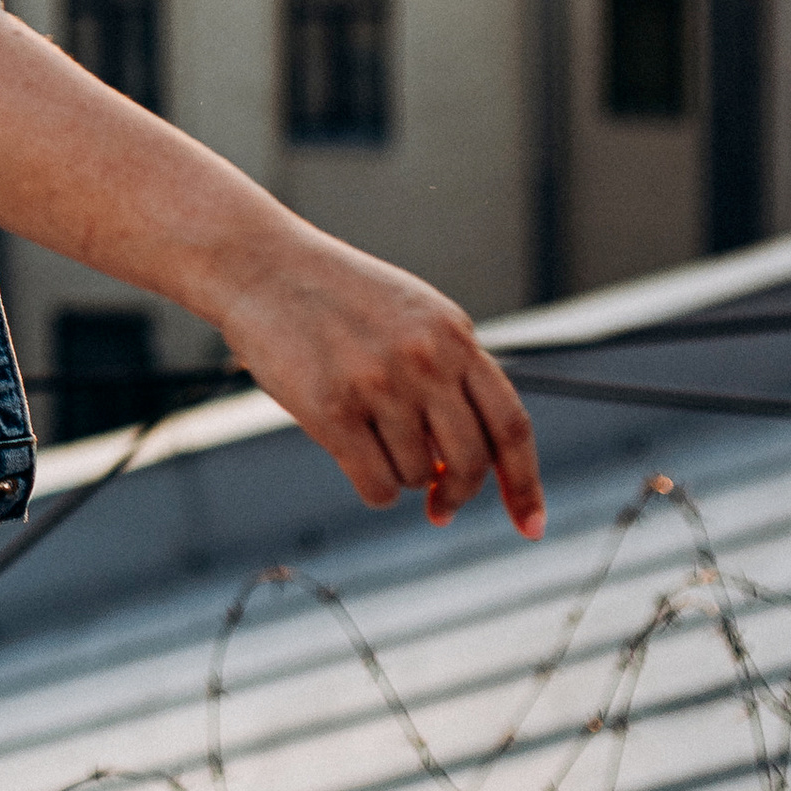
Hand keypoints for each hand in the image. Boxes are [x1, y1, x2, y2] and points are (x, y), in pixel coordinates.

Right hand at [213, 230, 544, 537]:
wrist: (260, 265)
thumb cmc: (334, 294)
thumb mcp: (412, 313)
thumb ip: (450, 371)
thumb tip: (462, 462)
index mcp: (453, 334)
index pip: (510, 424)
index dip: (524, 482)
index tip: (530, 525)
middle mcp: (425, 359)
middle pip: (471, 461)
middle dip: (457, 493)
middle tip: (440, 505)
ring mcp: (380, 384)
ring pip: (417, 476)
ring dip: (401, 475)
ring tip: (369, 434)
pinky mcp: (333, 410)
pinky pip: (377, 486)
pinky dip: (373, 487)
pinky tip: (352, 455)